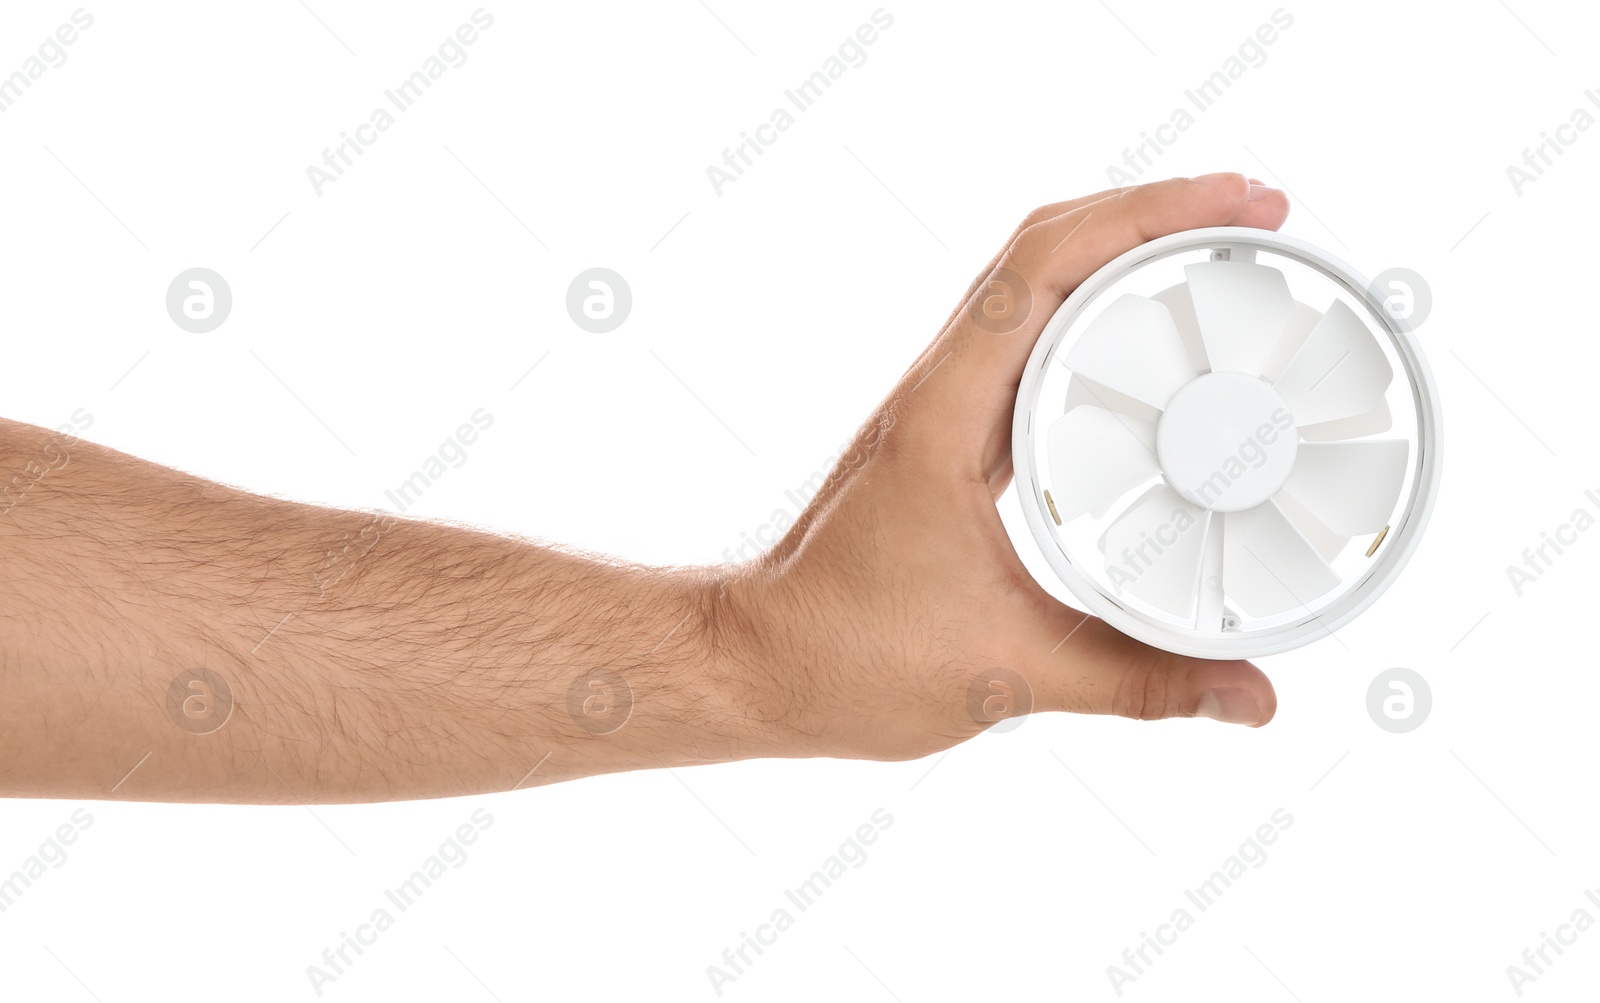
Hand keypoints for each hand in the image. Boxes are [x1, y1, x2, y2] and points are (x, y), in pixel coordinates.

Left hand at [717, 173, 1291, 761]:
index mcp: (944, 418)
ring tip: (1219, 255)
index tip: (1236, 205)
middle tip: (1255, 214)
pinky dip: (1095, 320)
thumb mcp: (1007, 674)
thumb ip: (1141, 685)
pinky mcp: (950, 436)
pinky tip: (1151, 346)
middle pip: (1046, 250)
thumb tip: (1252, 699)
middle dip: (1155, 214)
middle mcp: (939, 392)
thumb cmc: (844, 656)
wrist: (760, 665)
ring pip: (1033, 287)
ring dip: (1122, 255)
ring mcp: (942, 408)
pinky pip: (1028, 345)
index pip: (1046, 268)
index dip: (1147, 216)